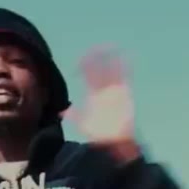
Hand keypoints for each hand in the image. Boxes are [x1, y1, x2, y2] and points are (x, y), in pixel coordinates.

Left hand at [62, 47, 139, 163]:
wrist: (114, 141)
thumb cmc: (100, 134)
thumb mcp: (83, 124)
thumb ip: (74, 116)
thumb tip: (61, 112)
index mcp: (93, 92)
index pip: (87, 73)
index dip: (84, 65)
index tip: (81, 61)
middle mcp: (103, 89)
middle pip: (100, 68)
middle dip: (98, 56)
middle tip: (97, 47)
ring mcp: (114, 90)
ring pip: (113, 69)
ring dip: (113, 57)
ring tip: (112, 46)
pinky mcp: (125, 92)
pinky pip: (126, 76)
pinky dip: (127, 66)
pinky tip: (127, 56)